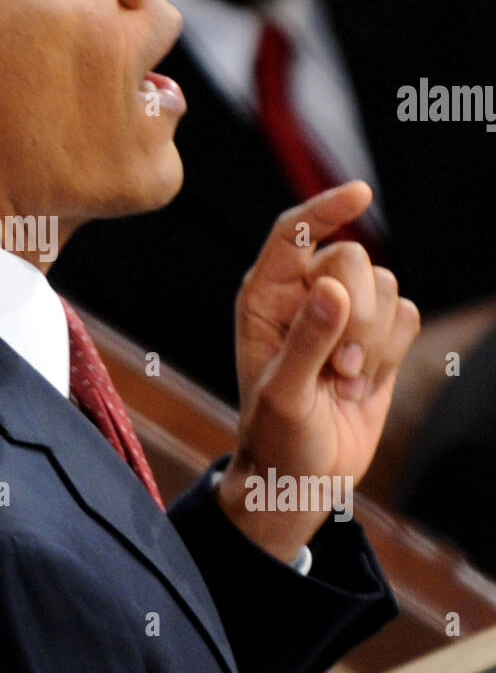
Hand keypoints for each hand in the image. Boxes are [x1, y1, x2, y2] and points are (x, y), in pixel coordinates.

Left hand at [215, 182, 419, 561]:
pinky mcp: (376, 336)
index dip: (325, 209)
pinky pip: (407, 314)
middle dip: (358, 316)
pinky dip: (394, 351)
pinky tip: (363, 383)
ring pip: (386, 286)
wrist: (303, 478)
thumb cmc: (277, 438)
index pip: (293, 234)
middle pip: (353, 259)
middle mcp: (302, 295)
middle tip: (339, 369)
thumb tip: (332, 289)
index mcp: (264, 297)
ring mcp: (343, 314)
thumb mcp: (283, 396)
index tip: (360, 194)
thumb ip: (306, 341)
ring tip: (344, 382)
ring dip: (375, 341)